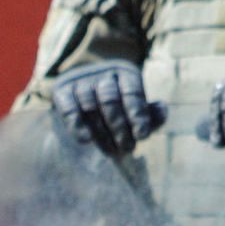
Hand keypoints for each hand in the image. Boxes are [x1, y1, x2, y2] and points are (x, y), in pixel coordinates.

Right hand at [51, 62, 165, 154]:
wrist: (84, 91)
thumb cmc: (118, 105)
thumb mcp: (135, 108)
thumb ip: (150, 114)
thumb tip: (162, 111)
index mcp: (125, 74)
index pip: (132, 93)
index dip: (138, 115)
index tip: (142, 136)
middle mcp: (103, 74)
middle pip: (110, 100)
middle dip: (119, 127)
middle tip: (127, 149)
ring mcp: (81, 81)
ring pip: (90, 106)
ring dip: (102, 132)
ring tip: (111, 152)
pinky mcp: (62, 90)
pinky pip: (69, 109)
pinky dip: (77, 125)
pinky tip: (86, 140)